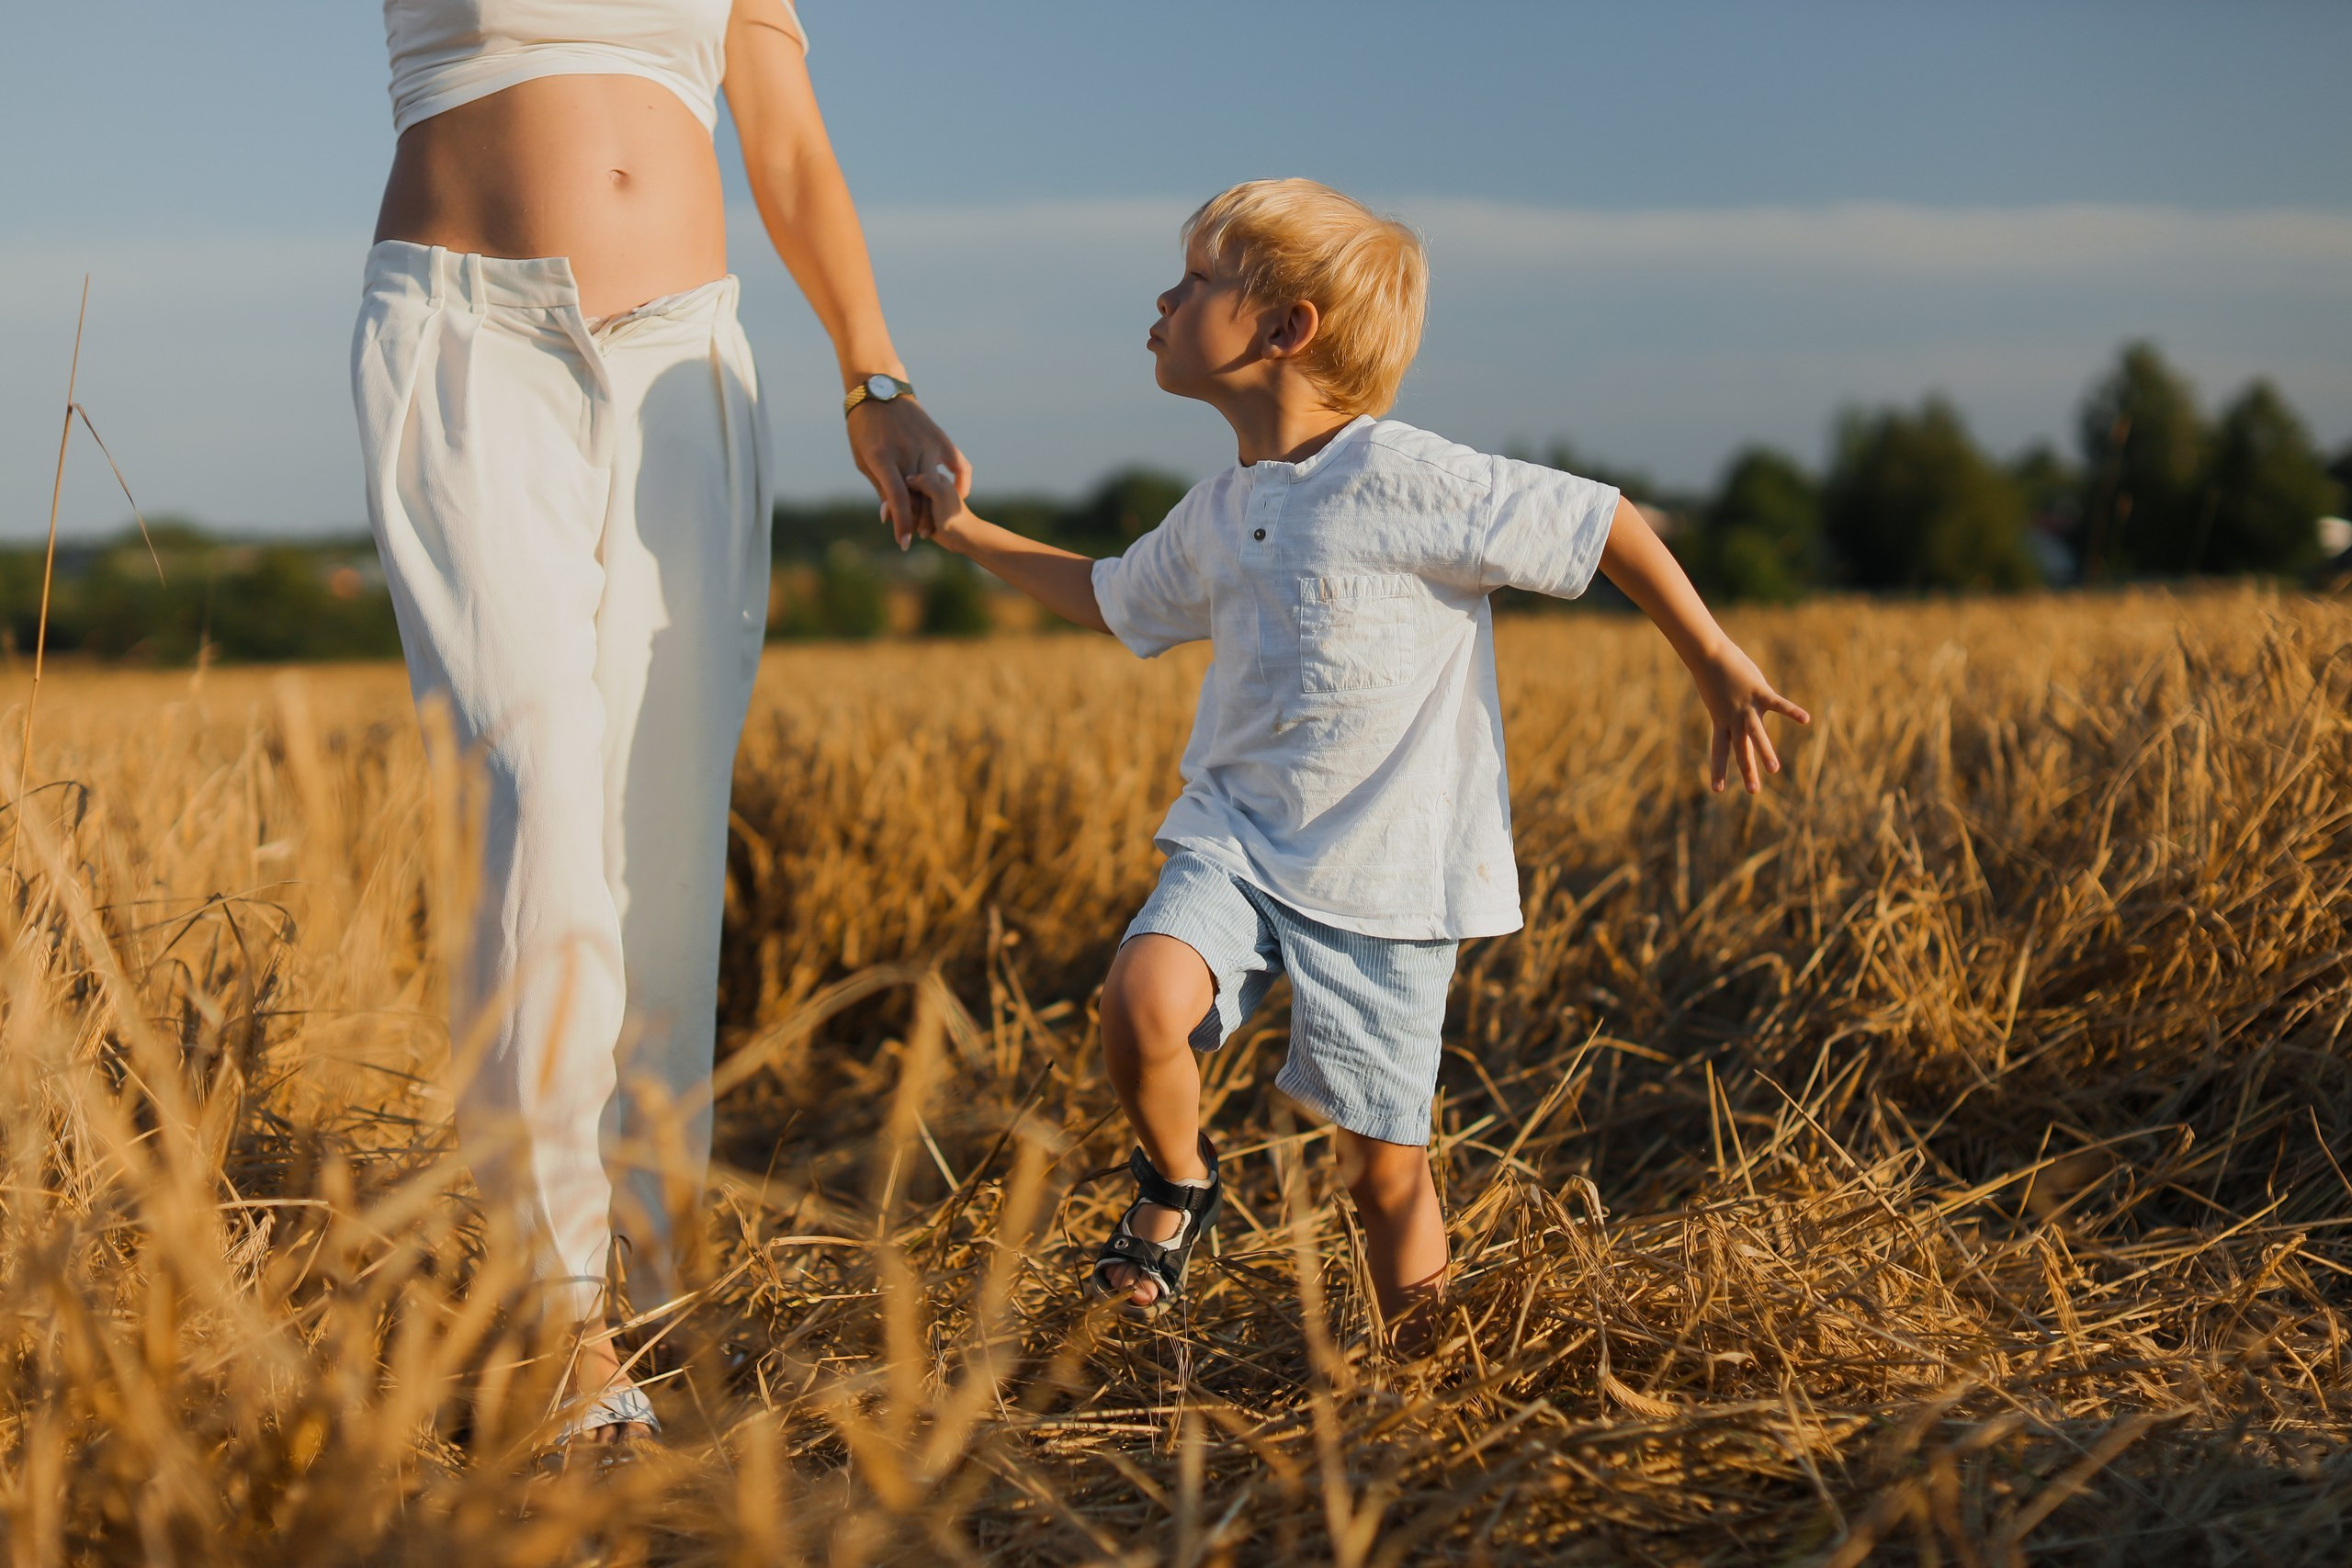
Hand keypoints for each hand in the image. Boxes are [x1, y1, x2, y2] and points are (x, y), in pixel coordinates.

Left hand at [846, 395, 971, 549]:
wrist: (879, 391)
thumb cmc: (864, 429)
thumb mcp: (864, 460)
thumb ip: (880, 487)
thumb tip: (888, 516)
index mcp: (882, 457)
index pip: (897, 498)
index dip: (901, 523)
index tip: (903, 542)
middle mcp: (907, 451)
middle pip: (919, 496)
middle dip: (917, 522)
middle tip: (914, 535)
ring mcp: (927, 444)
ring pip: (937, 486)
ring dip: (934, 508)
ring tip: (930, 523)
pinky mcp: (941, 439)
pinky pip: (960, 465)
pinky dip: (962, 482)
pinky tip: (960, 493)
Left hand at [1690, 641, 1809, 793]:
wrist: (1709, 655)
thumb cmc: (1714, 676)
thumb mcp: (1719, 701)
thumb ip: (1732, 714)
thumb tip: (1742, 721)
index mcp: (1721, 722)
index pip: (1719, 751)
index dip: (1718, 770)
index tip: (1717, 791)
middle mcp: (1733, 719)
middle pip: (1741, 749)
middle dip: (1747, 770)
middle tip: (1753, 792)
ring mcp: (1746, 707)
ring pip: (1756, 733)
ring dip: (1765, 752)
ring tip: (1774, 770)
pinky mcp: (1759, 692)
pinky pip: (1778, 704)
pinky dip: (1792, 711)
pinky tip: (1805, 720)